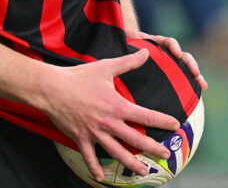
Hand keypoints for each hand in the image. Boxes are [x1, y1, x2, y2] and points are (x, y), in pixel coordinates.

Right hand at [37, 50, 179, 181]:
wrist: (52, 89)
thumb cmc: (79, 77)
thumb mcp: (106, 67)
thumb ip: (128, 63)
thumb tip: (145, 52)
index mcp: (117, 106)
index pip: (146, 116)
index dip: (163, 121)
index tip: (175, 125)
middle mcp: (109, 123)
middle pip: (136, 140)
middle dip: (153, 148)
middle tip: (166, 155)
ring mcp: (95, 133)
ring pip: (117, 152)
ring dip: (132, 163)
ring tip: (144, 171)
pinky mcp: (81, 139)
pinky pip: (89, 157)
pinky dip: (95, 168)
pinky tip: (101, 177)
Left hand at [126, 29, 207, 90]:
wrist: (126, 51)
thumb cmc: (126, 46)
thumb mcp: (127, 40)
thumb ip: (130, 38)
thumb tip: (128, 35)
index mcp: (156, 43)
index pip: (168, 43)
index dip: (174, 47)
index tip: (177, 53)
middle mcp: (166, 53)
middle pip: (181, 56)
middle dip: (190, 64)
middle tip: (195, 73)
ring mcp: (168, 64)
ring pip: (184, 67)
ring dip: (195, 74)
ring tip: (202, 84)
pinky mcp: (168, 74)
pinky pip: (182, 78)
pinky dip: (191, 83)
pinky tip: (201, 89)